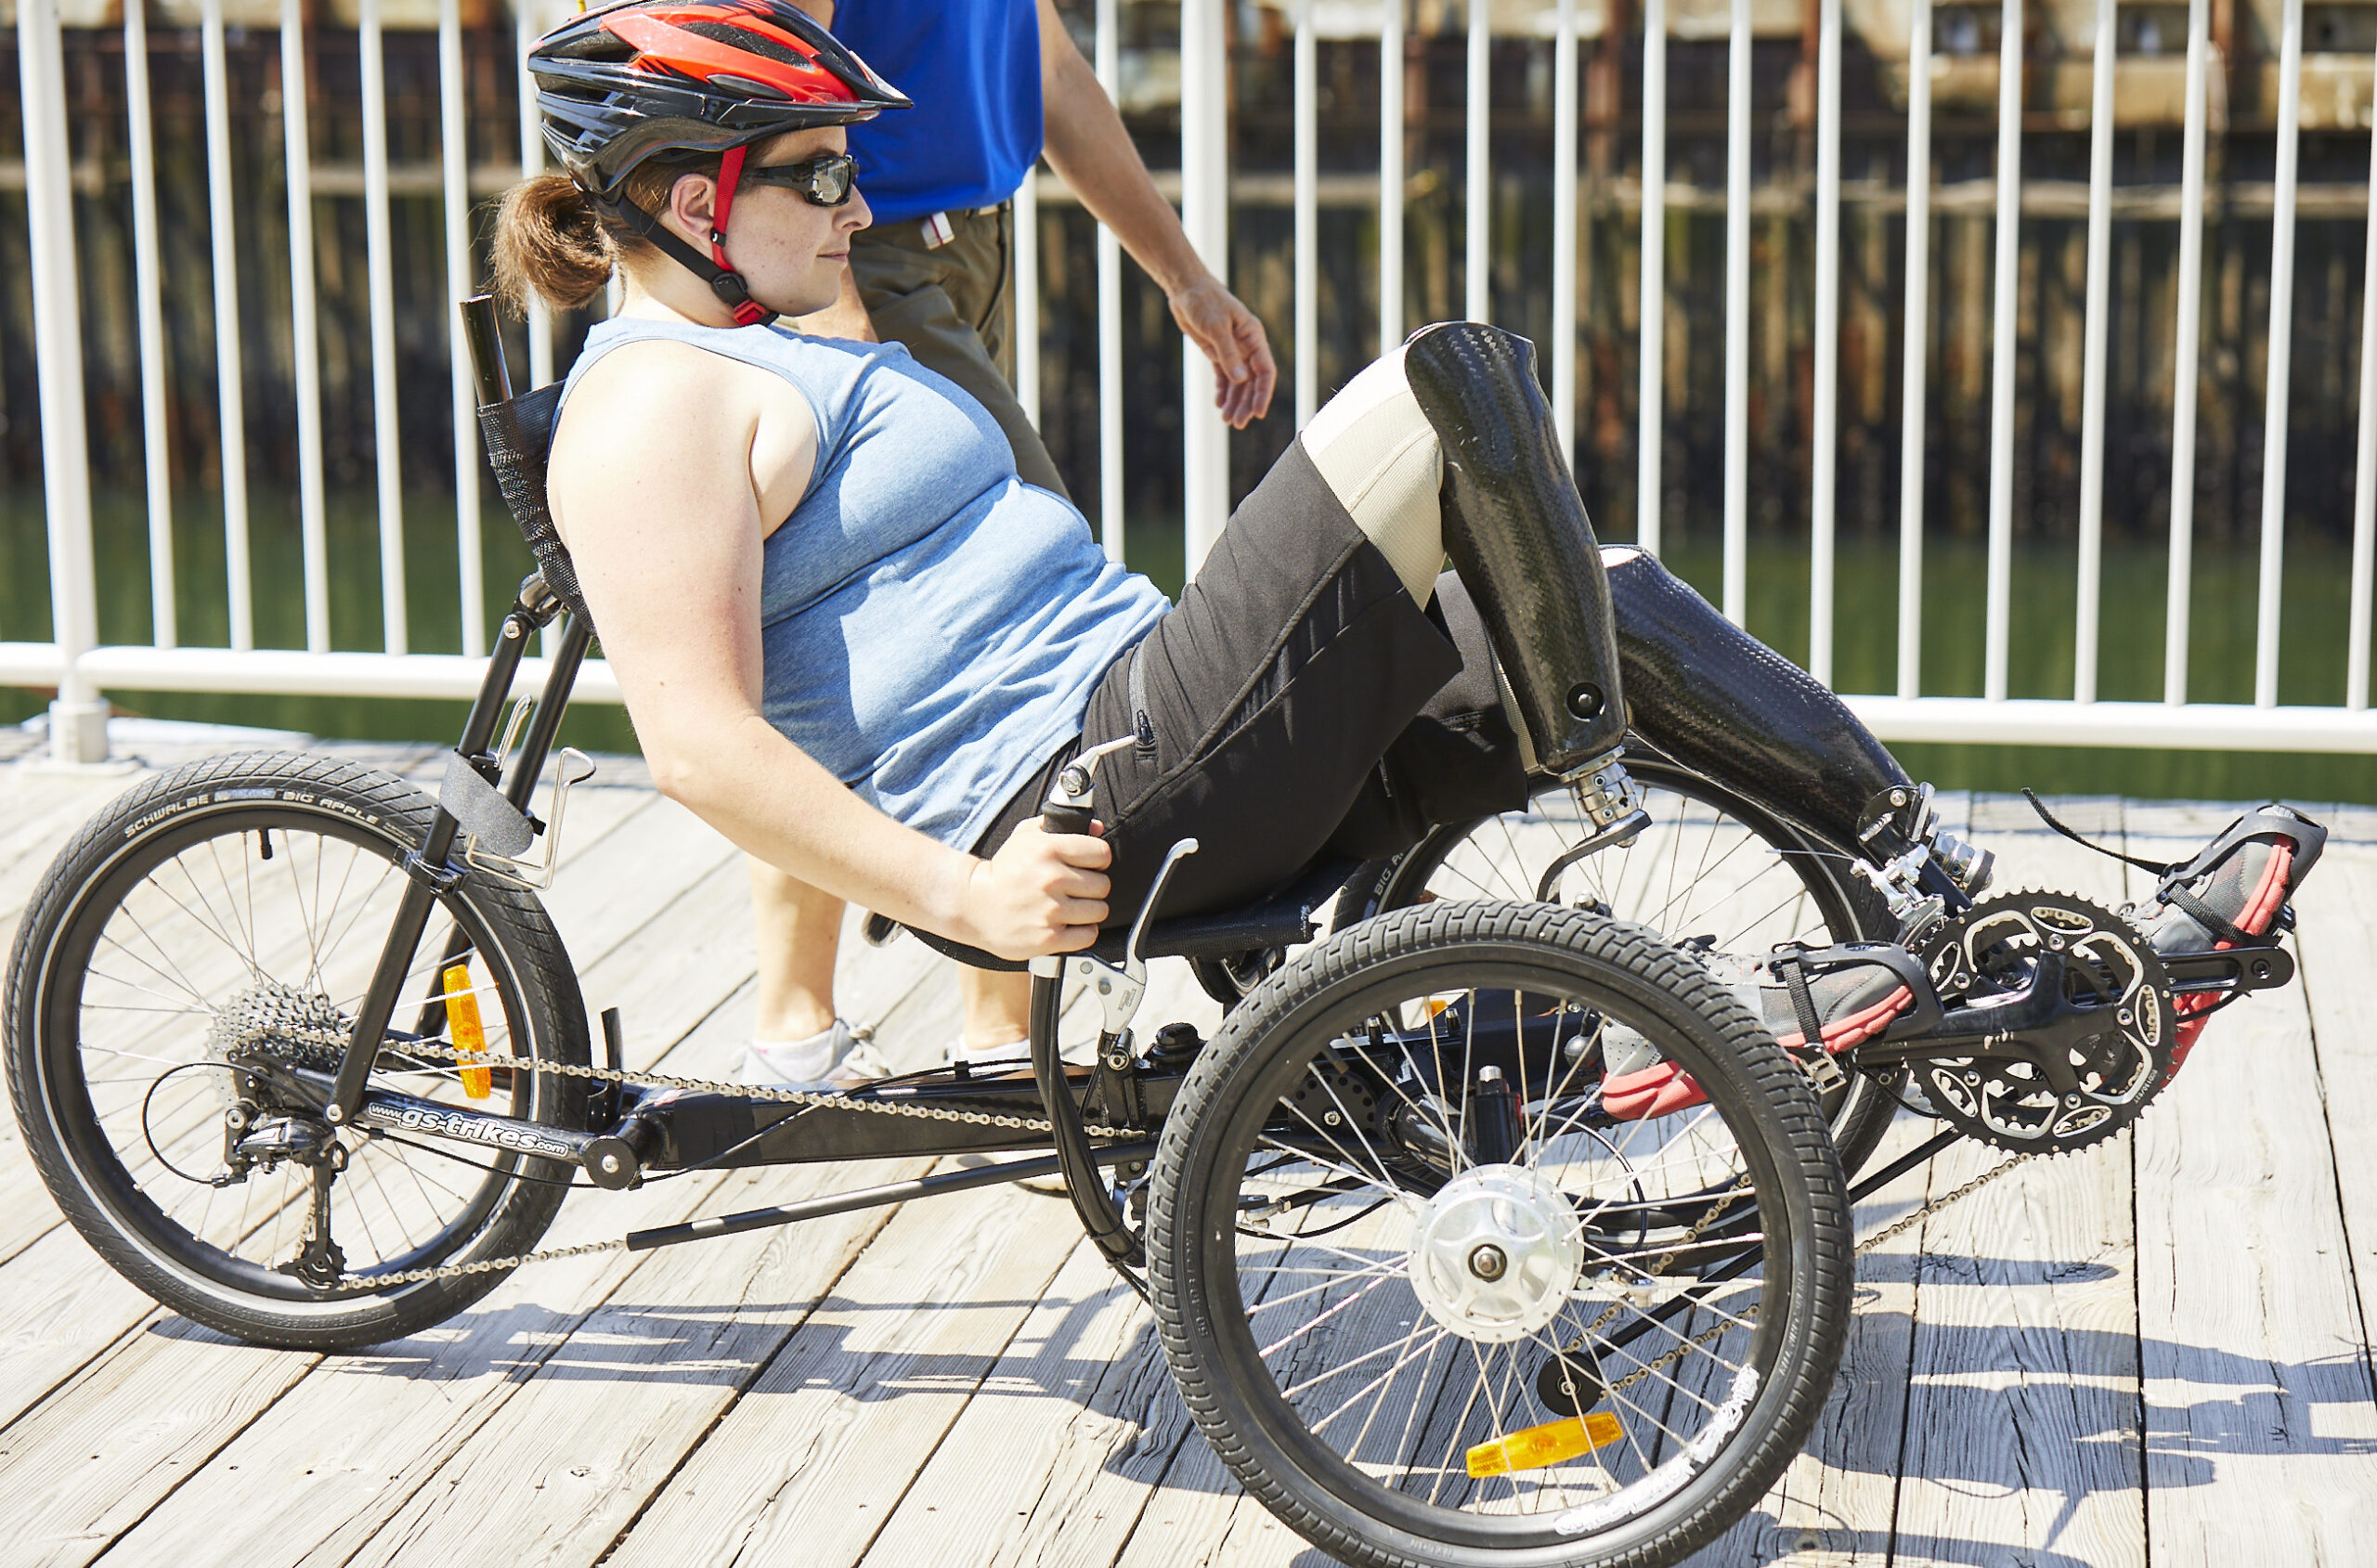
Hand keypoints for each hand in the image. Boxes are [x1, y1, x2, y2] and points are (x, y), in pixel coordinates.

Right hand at [958, 818, 1111, 959]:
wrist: (974, 905)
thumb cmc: (1003, 871)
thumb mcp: (1026, 837)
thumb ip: (1061, 826)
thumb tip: (1097, 827)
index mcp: (1049, 850)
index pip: (1101, 854)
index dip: (1097, 860)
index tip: (1088, 866)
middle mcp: (1052, 879)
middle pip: (1103, 884)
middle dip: (1091, 887)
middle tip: (1073, 889)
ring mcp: (1051, 911)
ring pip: (1099, 910)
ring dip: (1088, 910)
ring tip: (1069, 907)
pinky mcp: (1049, 938)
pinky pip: (1088, 935)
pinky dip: (1081, 932)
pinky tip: (1066, 924)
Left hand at [1169, 275, 1276, 429]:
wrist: (1186, 290)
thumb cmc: (1204, 301)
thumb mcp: (1215, 327)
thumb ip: (1228, 354)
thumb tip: (1241, 380)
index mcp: (1253, 337)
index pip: (1265, 370)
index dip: (1263, 393)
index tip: (1258, 413)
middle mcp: (1246, 346)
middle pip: (1252, 381)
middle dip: (1246, 403)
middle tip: (1238, 424)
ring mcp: (1232, 350)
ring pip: (1238, 382)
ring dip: (1234, 401)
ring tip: (1227, 420)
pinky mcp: (1217, 352)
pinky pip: (1223, 376)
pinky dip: (1222, 391)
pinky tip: (1219, 405)